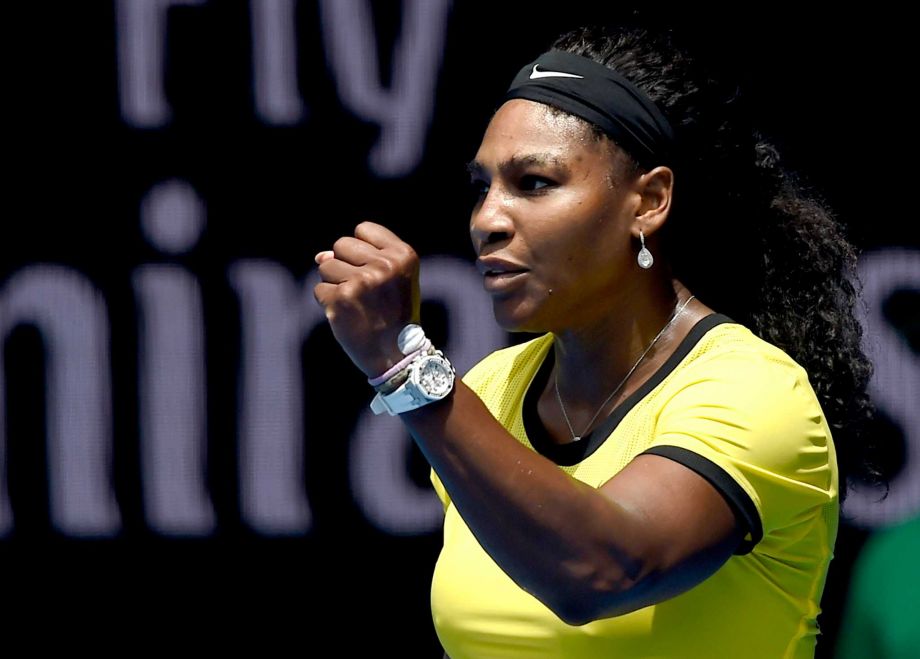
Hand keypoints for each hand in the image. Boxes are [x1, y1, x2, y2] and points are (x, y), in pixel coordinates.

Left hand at [313, 221, 420, 377]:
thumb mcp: (392, 280)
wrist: (397, 355)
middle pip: (341, 244)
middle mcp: (385, 266)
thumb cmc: (394, 314)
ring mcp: (362, 281)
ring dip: (334, 284)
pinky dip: (328, 303)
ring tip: (356, 303)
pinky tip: (347, 315)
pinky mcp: (342, 298)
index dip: (361, 250)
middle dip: (345, 265)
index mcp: (403, 255)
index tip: (373, 271)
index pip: (363, 229)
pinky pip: (319, 289)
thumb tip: (320, 256)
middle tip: (364, 291)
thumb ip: (361, 259)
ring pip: (325, 266)